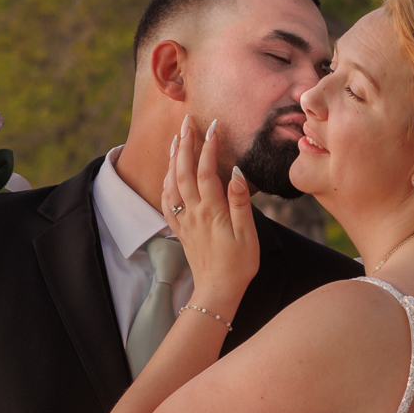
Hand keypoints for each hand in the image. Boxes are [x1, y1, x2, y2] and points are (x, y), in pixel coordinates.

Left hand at [163, 115, 259, 314]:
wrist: (218, 291)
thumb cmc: (239, 263)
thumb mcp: (248, 232)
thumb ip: (240, 201)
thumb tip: (236, 172)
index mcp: (211, 210)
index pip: (206, 170)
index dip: (209, 145)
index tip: (213, 124)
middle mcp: (193, 212)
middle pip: (183, 171)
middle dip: (185, 143)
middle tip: (187, 120)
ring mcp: (184, 221)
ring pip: (172, 183)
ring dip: (172, 159)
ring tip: (175, 138)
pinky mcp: (180, 230)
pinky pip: (167, 202)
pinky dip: (165, 183)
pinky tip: (168, 175)